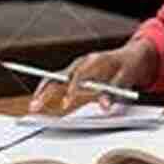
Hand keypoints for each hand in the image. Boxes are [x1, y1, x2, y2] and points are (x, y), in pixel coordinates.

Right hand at [28, 40, 156, 115]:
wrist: (130, 56)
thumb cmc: (127, 67)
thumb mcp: (126, 79)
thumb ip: (114, 93)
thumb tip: (104, 107)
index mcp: (94, 61)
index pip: (78, 76)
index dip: (71, 90)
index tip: (65, 104)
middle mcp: (81, 62)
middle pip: (59, 76)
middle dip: (46, 91)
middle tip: (36, 106)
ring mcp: (76, 67)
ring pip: (54, 78)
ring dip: (42, 92)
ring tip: (33, 106)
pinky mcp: (74, 73)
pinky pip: (56, 81)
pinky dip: (47, 90)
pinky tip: (39, 100)